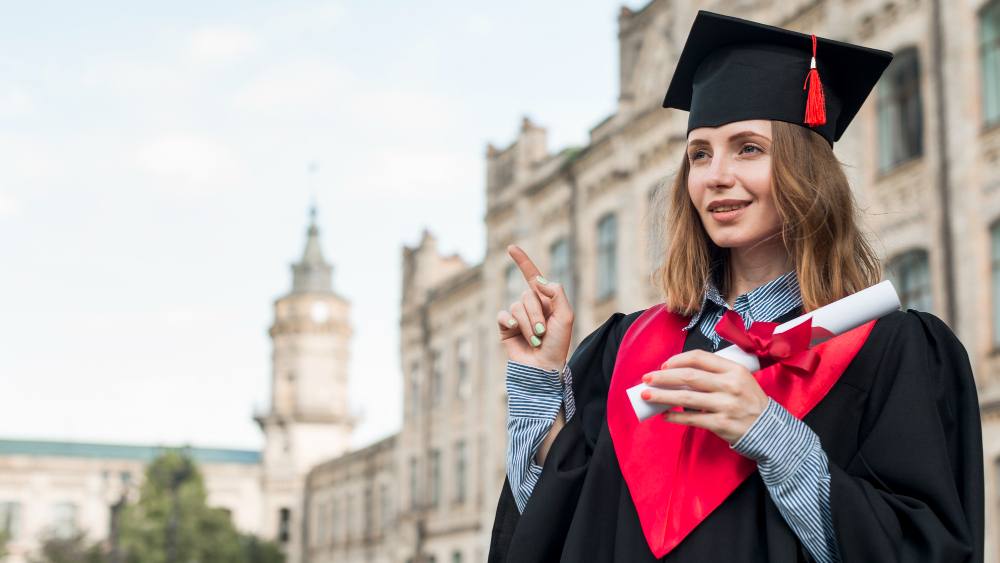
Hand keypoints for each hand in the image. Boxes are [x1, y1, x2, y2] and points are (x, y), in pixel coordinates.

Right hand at [496, 245, 573, 371]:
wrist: (544, 367)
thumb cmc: (558, 344)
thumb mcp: (566, 315)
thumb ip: (556, 293)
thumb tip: (537, 281)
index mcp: (545, 300)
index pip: (532, 276)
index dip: (522, 261)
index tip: (510, 247)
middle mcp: (530, 306)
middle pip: (528, 295)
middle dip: (537, 313)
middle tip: (543, 332)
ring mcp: (517, 316)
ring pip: (517, 306)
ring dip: (528, 324)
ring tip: (536, 339)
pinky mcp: (505, 328)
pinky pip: (503, 315)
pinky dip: (511, 323)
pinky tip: (515, 331)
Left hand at [639, 350, 768, 443]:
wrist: (769, 430)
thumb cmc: (749, 402)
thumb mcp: (740, 379)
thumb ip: (715, 374)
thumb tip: (678, 374)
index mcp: (734, 370)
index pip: (700, 358)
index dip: (678, 360)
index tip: (663, 365)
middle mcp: (730, 385)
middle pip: (688, 377)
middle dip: (663, 377)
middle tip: (646, 378)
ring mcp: (726, 405)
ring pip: (686, 398)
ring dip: (662, 396)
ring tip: (646, 395)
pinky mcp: (721, 424)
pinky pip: (691, 419)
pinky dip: (674, 417)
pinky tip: (663, 415)